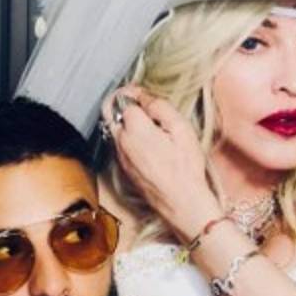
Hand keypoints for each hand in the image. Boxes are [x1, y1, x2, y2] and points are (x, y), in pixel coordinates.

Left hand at [101, 85, 222, 239]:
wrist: (182, 202)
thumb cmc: (186, 166)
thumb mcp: (181, 129)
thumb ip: (159, 107)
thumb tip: (143, 96)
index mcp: (135, 129)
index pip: (123, 100)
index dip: (133, 93)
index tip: (144, 94)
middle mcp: (121, 142)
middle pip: (109, 113)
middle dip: (121, 103)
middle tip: (139, 103)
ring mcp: (120, 157)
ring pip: (113, 129)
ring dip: (124, 121)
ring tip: (148, 124)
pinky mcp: (123, 169)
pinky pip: (119, 145)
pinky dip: (127, 137)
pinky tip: (147, 142)